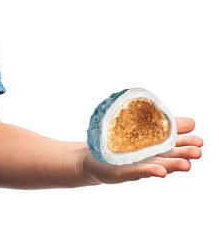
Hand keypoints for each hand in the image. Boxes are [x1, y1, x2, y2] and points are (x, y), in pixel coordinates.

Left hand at [81, 117, 202, 184]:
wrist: (93, 157)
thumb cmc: (119, 142)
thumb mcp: (141, 130)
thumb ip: (163, 125)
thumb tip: (191, 121)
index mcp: (154, 147)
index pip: (173, 144)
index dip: (186, 143)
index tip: (200, 140)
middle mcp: (149, 158)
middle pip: (169, 157)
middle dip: (184, 155)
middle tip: (198, 152)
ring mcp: (137, 165)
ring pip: (157, 165)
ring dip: (172, 166)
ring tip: (186, 165)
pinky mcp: (124, 171)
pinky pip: (137, 171)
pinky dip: (149, 171)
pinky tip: (161, 171)